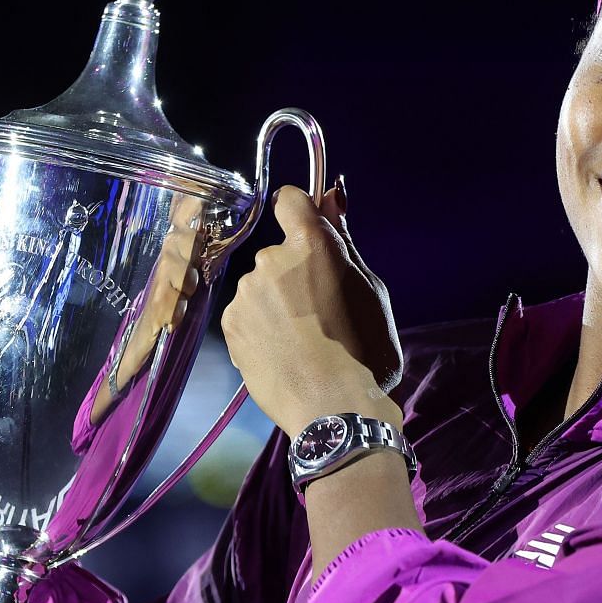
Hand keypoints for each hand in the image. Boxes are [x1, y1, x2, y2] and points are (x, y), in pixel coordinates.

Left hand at [221, 183, 402, 437]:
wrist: (333, 408)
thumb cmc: (364, 350)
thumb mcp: (370, 289)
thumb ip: (343, 240)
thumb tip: (332, 194)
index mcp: (311, 245)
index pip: (291, 199)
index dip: (300, 212)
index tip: (308, 234)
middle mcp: (270, 260)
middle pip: (279, 254)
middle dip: (295, 274)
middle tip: (320, 313)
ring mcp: (246, 294)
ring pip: (261, 288)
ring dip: (276, 304)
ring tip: (301, 341)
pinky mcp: (231, 325)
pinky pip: (246, 315)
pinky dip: (261, 328)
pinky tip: (283, 354)